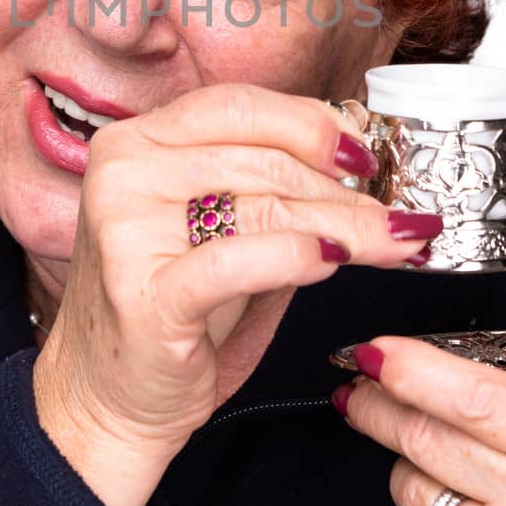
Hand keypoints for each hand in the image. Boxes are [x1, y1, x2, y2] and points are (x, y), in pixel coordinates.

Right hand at [32, 83, 441, 505]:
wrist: (107, 398)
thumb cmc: (170, 312)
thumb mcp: (215, 230)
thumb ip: (267, 188)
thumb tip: (357, 162)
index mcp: (134, 142)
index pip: (238, 106)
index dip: (311, 123)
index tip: (365, 156)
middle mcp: (123, 173)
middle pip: (262, 158)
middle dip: (344, 190)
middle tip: (398, 217)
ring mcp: (126, 231)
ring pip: (263, 206)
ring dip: (343, 226)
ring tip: (390, 243)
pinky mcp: (144, 292)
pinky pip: (241, 260)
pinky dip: (297, 257)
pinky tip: (332, 262)